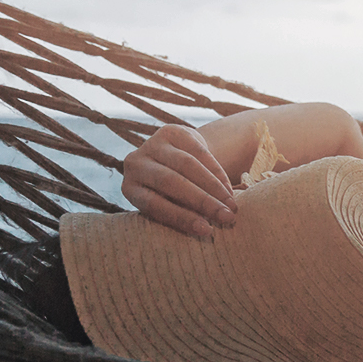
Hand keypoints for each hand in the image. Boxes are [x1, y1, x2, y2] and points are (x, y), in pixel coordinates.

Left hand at [121, 124, 238, 239]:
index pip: (154, 204)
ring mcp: (152, 144)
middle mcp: (135, 163)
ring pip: (188, 165)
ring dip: (214, 187)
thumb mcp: (169, 205)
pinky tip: (228, 189)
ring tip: (232, 205)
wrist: (175, 160)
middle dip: (202, 201)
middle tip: (227, 217)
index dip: (181, 217)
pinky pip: (200, 152)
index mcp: (130, 188)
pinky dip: (218, 173)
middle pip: (171, 181)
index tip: (207, 230)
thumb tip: (206, 228)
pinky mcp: (171, 131)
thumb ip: (181, 213)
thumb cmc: (173, 194)